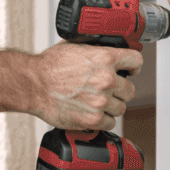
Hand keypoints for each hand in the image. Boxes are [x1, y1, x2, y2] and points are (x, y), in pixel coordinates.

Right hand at [27, 41, 142, 130]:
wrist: (33, 84)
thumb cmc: (49, 66)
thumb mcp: (75, 46)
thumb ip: (95, 48)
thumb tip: (106, 47)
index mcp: (105, 58)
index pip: (136, 61)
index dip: (133, 66)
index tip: (130, 70)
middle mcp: (106, 79)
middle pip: (130, 89)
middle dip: (120, 90)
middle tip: (108, 90)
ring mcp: (101, 100)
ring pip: (121, 108)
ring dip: (111, 106)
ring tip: (97, 102)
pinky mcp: (93, 118)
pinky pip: (110, 122)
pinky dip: (103, 120)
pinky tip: (93, 113)